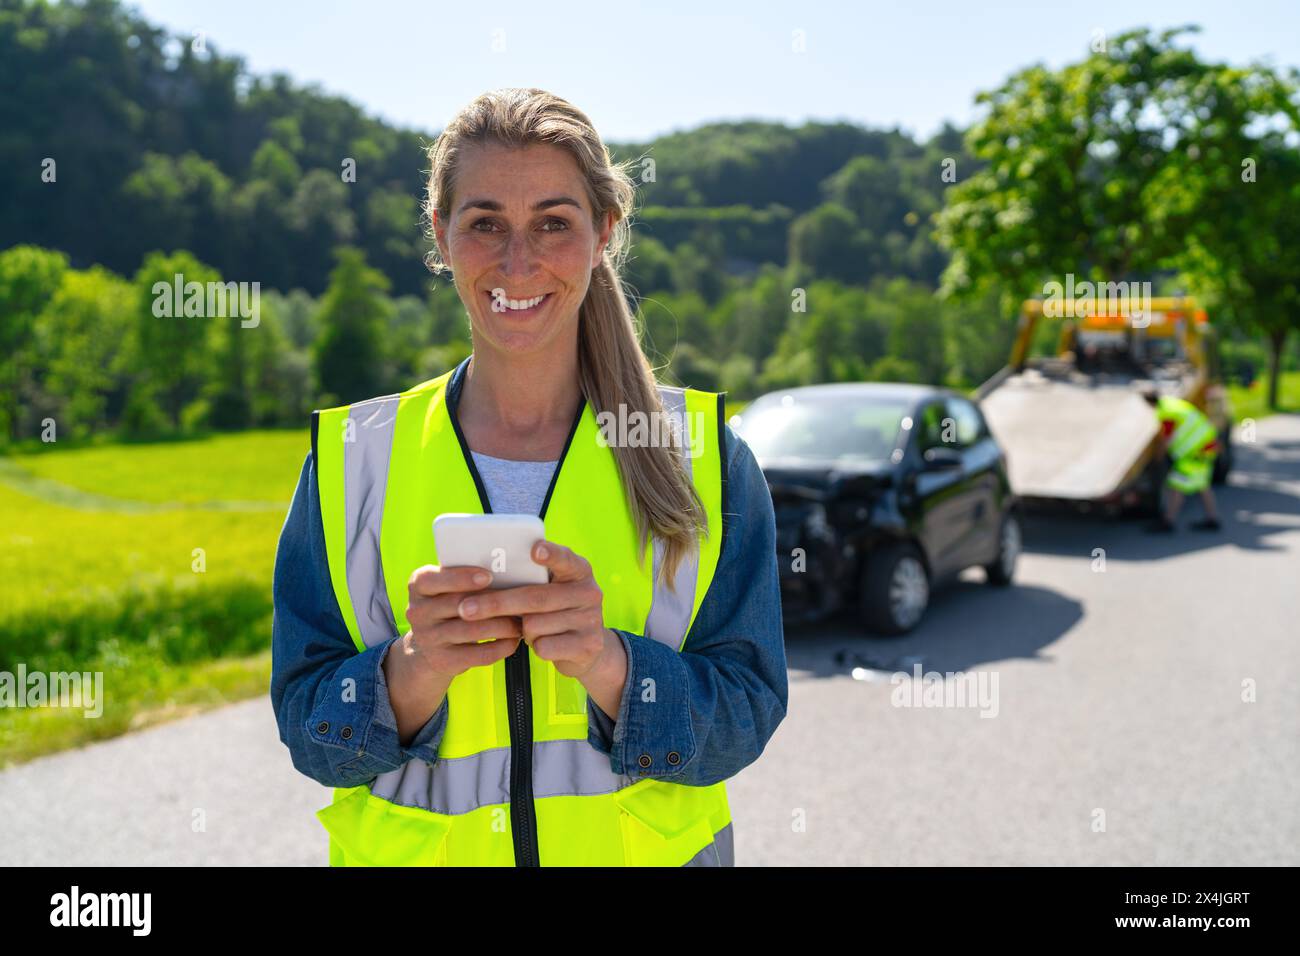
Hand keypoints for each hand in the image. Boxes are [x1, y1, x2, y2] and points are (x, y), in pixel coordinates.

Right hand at [402, 564, 522, 677]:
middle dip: (494, 602)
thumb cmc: (450, 607)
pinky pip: (478, 654)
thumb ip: (466, 577)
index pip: (433, 579)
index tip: (488, 576)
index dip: (460, 577)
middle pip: (459, 604)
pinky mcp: (443, 661)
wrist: (428, 649)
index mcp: (419, 586)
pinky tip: (514, 641)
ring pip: (472, 630)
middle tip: (521, 600)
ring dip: (503, 626)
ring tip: (521, 621)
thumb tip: (507, 570)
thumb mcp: (447, 588)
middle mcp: (418, 612)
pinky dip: (501, 647)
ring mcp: (428, 638)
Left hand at [455, 539, 616, 680]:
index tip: (534, 550)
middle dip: (497, 603)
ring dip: (521, 629)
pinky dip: (534, 646)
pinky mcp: (587, 646)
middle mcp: (590, 592)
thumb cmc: (555, 610)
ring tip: (528, 627)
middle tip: (466, 608)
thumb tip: (483, 578)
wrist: (587, 648)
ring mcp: (591, 620)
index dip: (551, 554)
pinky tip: (541, 642)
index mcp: (579, 570)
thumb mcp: (550, 589)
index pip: (565, 559)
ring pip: (535, 625)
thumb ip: (531, 579)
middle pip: (536, 597)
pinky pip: (543, 646)